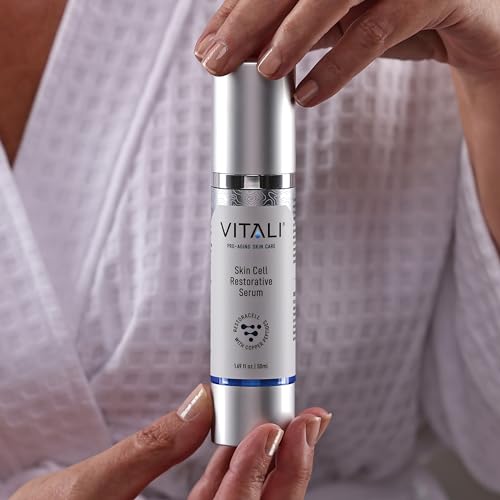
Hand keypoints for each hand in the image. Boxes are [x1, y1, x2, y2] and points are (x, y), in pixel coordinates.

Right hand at [11, 384, 331, 498]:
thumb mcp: (83, 491)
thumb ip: (147, 449)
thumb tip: (200, 402)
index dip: (257, 474)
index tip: (275, 429)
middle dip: (286, 467)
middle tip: (309, 423)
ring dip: (268, 461)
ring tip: (290, 424)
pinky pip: (218, 498)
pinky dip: (235, 468)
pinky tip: (246, 442)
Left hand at [194, 0, 499, 105]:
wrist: (478, 23)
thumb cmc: (405, 14)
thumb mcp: (342, 19)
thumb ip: (300, 28)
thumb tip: (242, 48)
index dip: (237, 11)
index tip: (209, 45)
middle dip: (250, 20)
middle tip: (218, 61)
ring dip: (293, 35)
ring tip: (265, 74)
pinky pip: (378, 28)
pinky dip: (338, 65)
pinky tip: (308, 94)